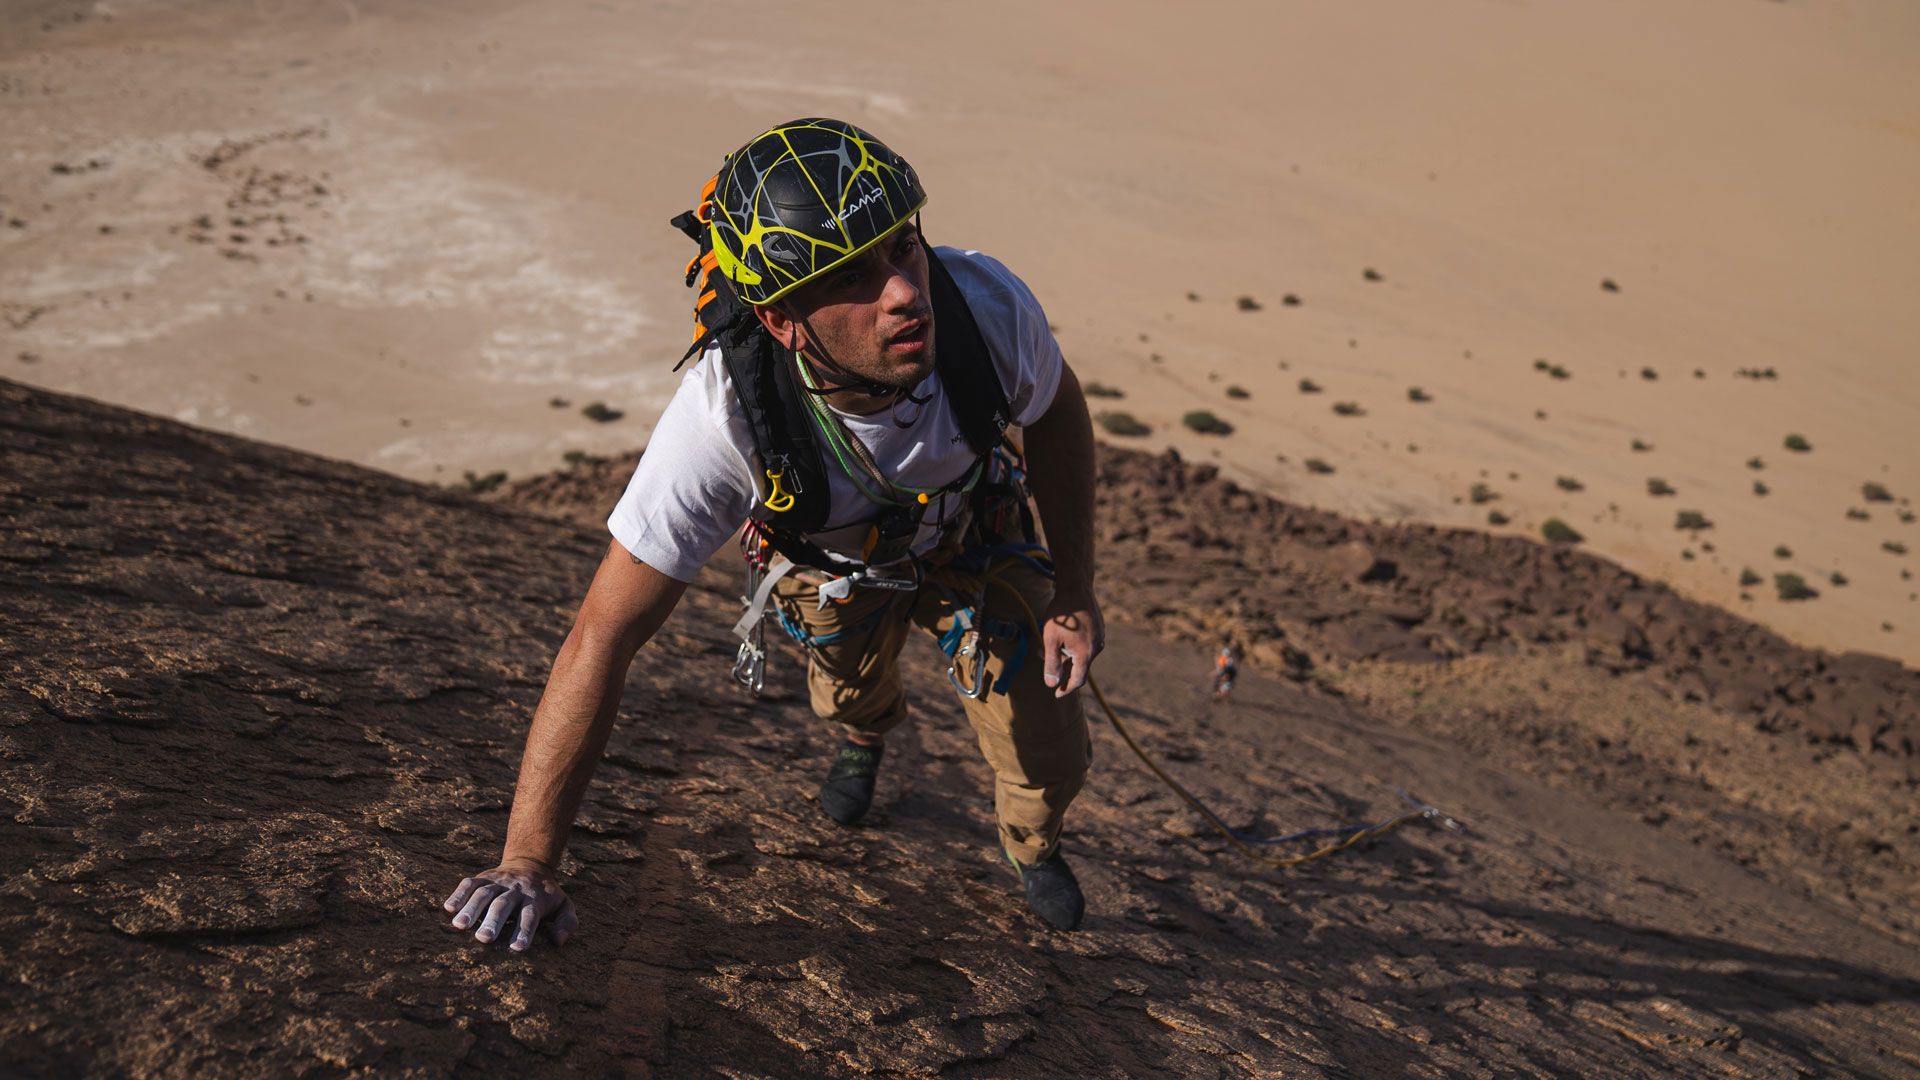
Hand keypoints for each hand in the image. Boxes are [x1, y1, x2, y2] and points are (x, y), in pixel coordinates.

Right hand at [443, 858, 577, 950]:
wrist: (529, 865)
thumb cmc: (545, 896)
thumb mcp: (564, 905)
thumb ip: (567, 922)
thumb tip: (558, 941)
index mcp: (536, 899)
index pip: (530, 916)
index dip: (524, 931)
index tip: (517, 948)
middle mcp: (515, 890)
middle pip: (503, 904)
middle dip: (494, 921)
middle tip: (484, 938)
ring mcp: (498, 882)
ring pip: (484, 893)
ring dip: (472, 908)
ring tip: (461, 925)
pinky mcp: (483, 877)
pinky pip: (469, 883)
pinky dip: (459, 894)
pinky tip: (449, 908)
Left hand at [1041, 588, 1104, 697]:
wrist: (1076, 588)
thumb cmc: (1062, 614)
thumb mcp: (1051, 640)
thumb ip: (1052, 663)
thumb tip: (1052, 684)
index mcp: (1086, 653)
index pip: (1078, 680)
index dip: (1066, 689)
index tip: (1056, 694)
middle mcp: (1097, 648)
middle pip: (1078, 666)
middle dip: (1060, 664)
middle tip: (1041, 653)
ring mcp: (1100, 638)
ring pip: (1080, 654)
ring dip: (1064, 652)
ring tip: (1049, 639)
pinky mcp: (1099, 630)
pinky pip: (1085, 644)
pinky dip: (1072, 644)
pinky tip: (1061, 633)